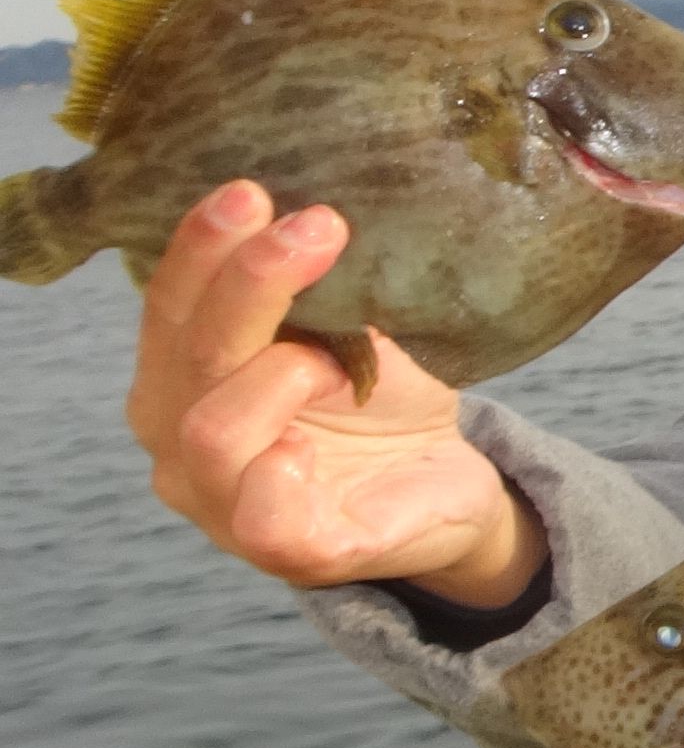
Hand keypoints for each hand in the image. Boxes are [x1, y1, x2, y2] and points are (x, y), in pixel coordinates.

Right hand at [124, 181, 541, 598]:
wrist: (449, 482)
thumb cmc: (379, 401)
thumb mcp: (344, 329)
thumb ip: (306, 290)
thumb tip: (305, 210)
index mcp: (178, 380)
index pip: (169, 306)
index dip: (202, 249)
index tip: (254, 193)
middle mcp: (180, 445)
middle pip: (192, 355)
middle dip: (251, 283)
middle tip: (319, 228)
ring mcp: (224, 507)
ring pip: (211, 429)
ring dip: (283, 374)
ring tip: (341, 366)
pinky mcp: (292, 553)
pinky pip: (262, 517)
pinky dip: (285, 472)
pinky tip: (311, 446)